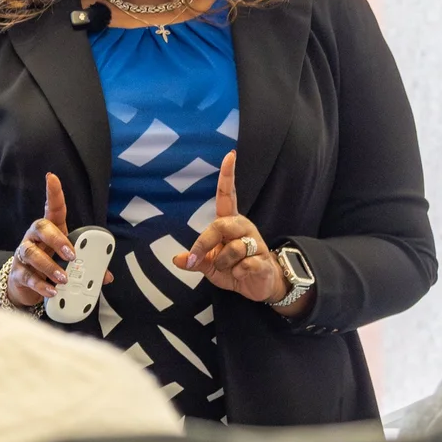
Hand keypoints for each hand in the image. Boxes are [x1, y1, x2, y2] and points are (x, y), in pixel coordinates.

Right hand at [6, 173, 112, 307]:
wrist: (27, 285)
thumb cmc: (51, 265)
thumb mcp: (69, 262)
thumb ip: (88, 266)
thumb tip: (107, 276)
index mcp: (51, 230)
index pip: (52, 208)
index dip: (53, 193)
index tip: (52, 177)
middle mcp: (34, 238)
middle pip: (40, 227)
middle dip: (57, 240)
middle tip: (72, 255)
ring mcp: (24, 254)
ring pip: (32, 252)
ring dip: (49, 266)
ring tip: (63, 279)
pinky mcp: (18, 272)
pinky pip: (27, 276)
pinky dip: (41, 285)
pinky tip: (52, 291)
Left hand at [173, 152, 287, 304]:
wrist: (258, 286)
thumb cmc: (233, 269)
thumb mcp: (210, 265)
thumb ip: (196, 260)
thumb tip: (178, 259)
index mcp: (230, 223)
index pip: (228, 195)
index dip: (228, 176)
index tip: (230, 155)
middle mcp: (243, 227)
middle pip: (221, 225)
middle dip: (204, 243)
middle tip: (195, 258)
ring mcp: (256, 242)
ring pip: (234, 248)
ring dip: (224, 263)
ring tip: (230, 269)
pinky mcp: (263, 259)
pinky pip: (246, 263)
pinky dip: (238, 273)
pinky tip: (241, 274)